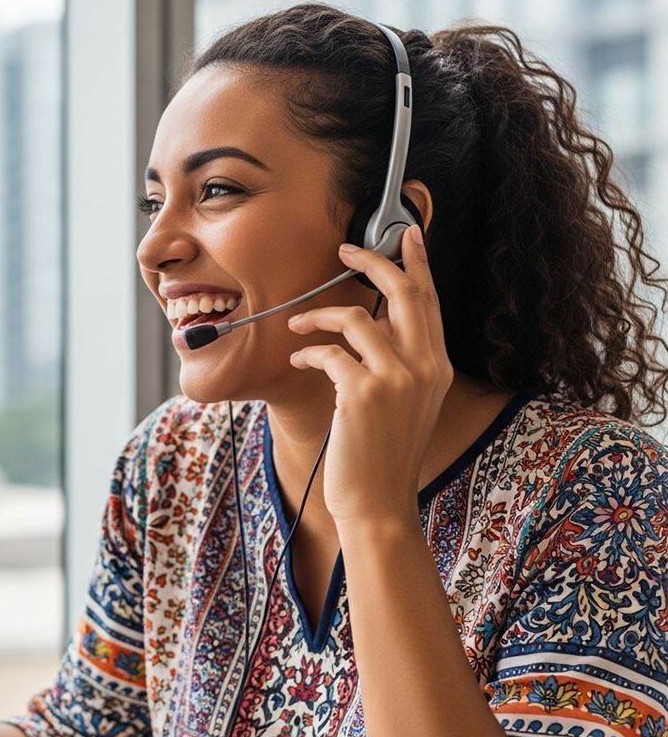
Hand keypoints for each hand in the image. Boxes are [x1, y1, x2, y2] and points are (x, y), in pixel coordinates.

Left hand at [286, 225, 452, 526]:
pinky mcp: (362, 392)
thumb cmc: (384, 453)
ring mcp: (396, 378)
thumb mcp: (405, 402)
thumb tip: (371, 324)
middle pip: (402, 292)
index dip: (417, 263)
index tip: (407, 235)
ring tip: (297, 325)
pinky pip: (329, 351)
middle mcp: (425, 366)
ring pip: (355, 316)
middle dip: (373, 261)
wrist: (379, 501)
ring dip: (318, 315)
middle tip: (345, 250)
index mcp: (438, 366)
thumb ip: (399, 362)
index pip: (430, 301)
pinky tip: (299, 360)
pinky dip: (308, 351)